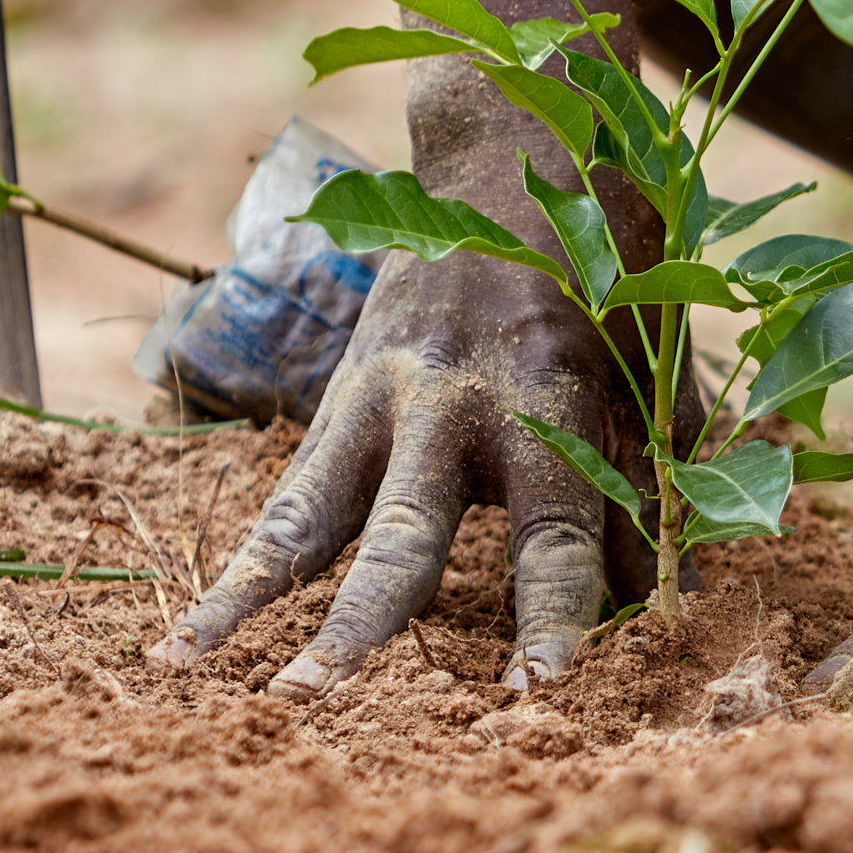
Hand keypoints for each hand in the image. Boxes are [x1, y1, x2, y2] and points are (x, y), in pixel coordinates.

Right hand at [156, 196, 654, 695]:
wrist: (509, 151)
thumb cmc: (604, 270)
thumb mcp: (650, 363)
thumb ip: (655, 481)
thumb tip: (668, 598)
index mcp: (546, 394)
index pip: (554, 528)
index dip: (551, 611)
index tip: (538, 689)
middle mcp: (450, 400)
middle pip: (402, 531)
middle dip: (362, 623)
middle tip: (321, 701)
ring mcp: (379, 399)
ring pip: (309, 514)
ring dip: (255, 597)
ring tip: (194, 669)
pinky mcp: (336, 405)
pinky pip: (285, 499)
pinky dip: (239, 568)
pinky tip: (184, 637)